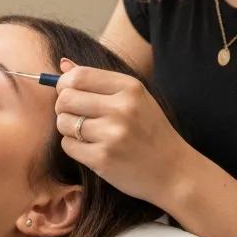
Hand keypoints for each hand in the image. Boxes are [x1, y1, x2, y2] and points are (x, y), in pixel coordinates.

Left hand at [53, 57, 192, 207]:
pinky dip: (74, 147)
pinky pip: (68, 146)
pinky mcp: (103, 158)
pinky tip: (93, 149)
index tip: (67, 92)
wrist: (174, 171)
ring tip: (87, 134)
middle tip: (75, 115)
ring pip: (64, 122)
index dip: (64, 84)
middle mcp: (122, 108)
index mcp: (130, 88)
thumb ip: (99, 81)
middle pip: (66, 98)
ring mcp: (112, 134)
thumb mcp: (135, 99)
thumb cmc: (150, 131)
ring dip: (68, 129)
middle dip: (63, 107)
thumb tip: (63, 65)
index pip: (78, 76)